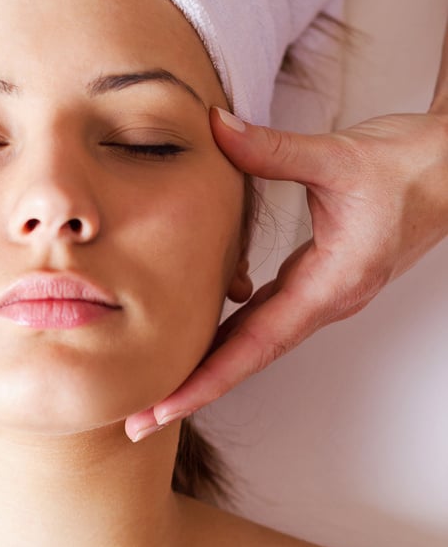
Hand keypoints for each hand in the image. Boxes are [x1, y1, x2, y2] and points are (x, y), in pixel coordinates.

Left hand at [126, 103, 447, 440]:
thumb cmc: (410, 168)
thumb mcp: (339, 155)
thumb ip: (271, 148)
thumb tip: (214, 127)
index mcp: (330, 284)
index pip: (256, 345)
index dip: (205, 380)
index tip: (163, 408)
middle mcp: (325, 300)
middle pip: (248, 358)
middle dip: (192, 390)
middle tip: (137, 419)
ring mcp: (322, 294)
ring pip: (254, 340)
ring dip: (207, 365)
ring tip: (156, 388)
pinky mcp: (318, 279)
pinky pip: (264, 316)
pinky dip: (227, 331)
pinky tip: (195, 331)